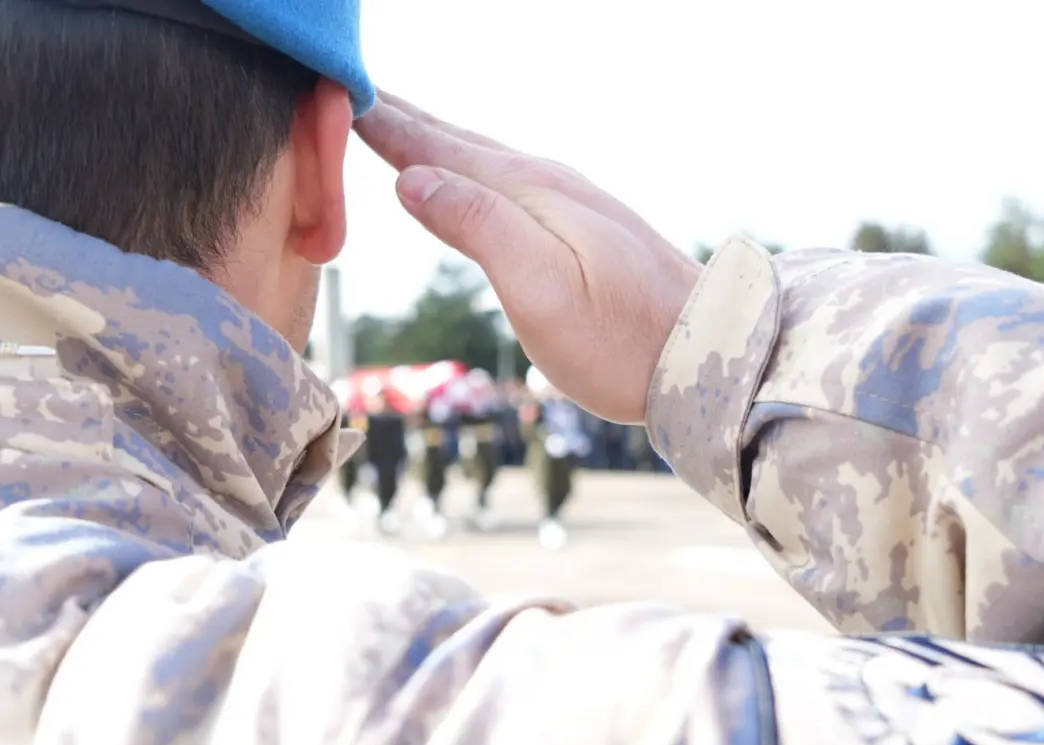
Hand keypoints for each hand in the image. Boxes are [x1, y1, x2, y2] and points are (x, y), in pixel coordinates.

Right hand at [354, 93, 701, 423]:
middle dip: (402, 116)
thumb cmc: (620, 340)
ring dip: (433, 136)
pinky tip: (467, 173)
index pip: (436, 147)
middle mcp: (546, 182)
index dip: (384, 124)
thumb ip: (477, 227)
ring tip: (396, 123)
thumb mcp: (540, 290)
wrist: (708, 352)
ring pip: (481, 154)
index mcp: (527, 191)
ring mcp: (567, 200)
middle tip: (352, 92)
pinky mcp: (580, 224)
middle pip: (457, 139)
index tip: (335, 95)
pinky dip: (467, 163)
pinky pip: (503, 178)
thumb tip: (410, 176)